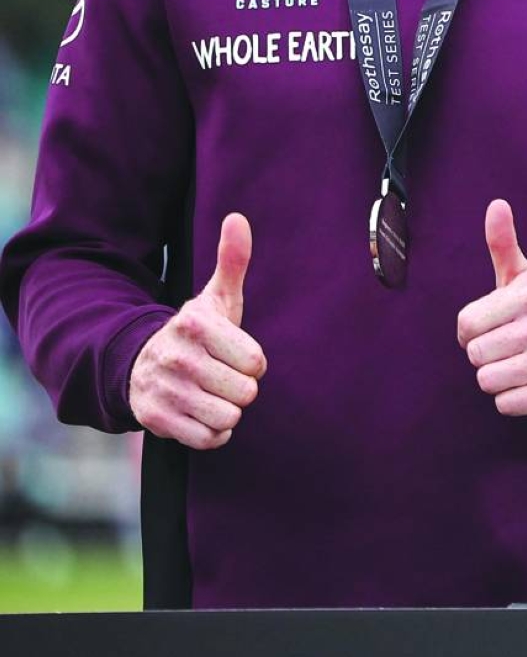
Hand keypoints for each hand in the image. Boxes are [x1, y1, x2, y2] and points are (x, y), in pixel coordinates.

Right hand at [129, 213, 266, 449]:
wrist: (141, 365)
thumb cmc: (196, 333)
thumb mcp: (215, 298)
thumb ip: (232, 261)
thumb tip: (238, 218)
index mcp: (196, 323)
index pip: (256, 362)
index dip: (251, 362)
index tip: (233, 353)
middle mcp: (177, 355)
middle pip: (245, 392)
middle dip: (240, 388)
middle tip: (220, 375)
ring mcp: (164, 389)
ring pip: (228, 417)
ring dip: (227, 411)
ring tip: (210, 393)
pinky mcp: (156, 420)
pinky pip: (210, 439)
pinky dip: (212, 432)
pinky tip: (200, 413)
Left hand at [456, 199, 526, 416]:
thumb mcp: (521, 277)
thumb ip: (503, 243)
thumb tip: (497, 204)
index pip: (466, 324)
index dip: (470, 329)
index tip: (490, 325)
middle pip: (475, 354)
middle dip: (485, 354)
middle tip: (508, 346)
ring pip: (487, 380)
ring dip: (497, 376)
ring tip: (518, 363)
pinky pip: (506, 404)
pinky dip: (512, 398)